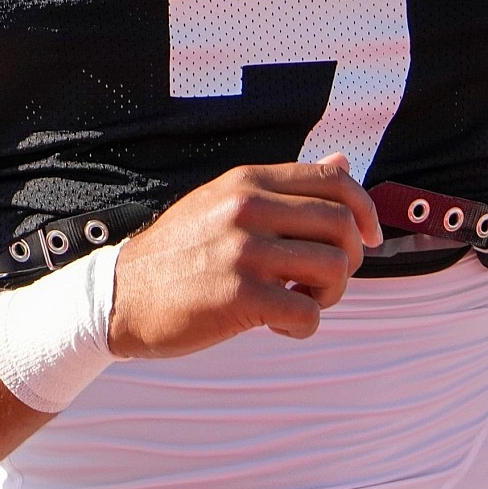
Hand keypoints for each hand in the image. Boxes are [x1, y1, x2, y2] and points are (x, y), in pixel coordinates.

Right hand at [109, 156, 381, 358]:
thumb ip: (283, 186)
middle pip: (344, 226)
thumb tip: (343, 162)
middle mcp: (247, 208)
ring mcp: (243, 251)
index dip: (366, 210)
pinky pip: (308, 312)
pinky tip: (277, 324)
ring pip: (335, 270)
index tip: (369, 238)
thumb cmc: (178, 254)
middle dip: (349, 259)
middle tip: (324, 280)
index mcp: (247, 181)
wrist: (118, 297)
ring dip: (328, 295)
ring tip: (299, 300)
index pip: (335, 181)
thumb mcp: (223, 202)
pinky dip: (303, 326)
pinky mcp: (239, 297)